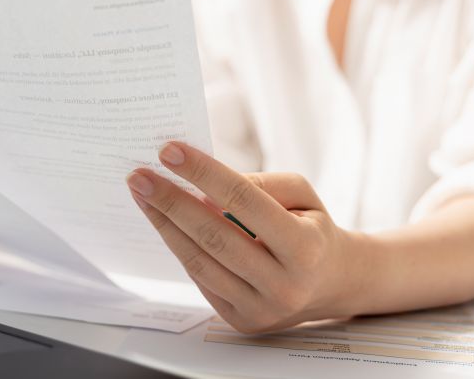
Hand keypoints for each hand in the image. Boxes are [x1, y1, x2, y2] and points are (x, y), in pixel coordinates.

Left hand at [126, 142, 366, 333]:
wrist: (334, 283)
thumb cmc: (310, 227)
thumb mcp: (301, 194)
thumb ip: (257, 183)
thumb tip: (203, 187)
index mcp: (305, 247)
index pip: (244, 201)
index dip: (203, 173)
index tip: (168, 151)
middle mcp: (284, 284)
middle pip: (213, 236)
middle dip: (170, 201)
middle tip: (139, 175)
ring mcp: (261, 309)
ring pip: (199, 262)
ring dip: (164, 224)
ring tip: (142, 195)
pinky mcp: (241, 321)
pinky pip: (201, 278)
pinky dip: (179, 246)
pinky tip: (163, 221)